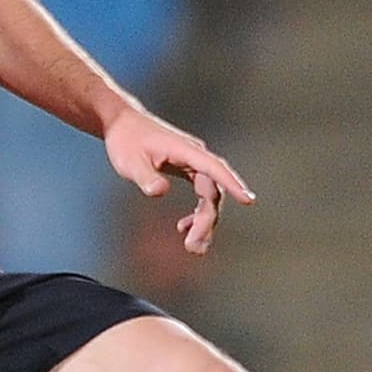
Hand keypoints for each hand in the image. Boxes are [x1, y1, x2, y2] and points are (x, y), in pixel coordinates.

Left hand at [104, 106, 253, 255]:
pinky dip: (196, 212)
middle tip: (194, 247)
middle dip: (207, 220)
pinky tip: (183, 227)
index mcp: (186, 150)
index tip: (248, 200)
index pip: (215, 168)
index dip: (232, 184)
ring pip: (209, 195)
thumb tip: (159, 192)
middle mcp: (195, 156)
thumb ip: (146, 177)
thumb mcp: (131, 162)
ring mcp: (194, 162)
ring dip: (204, 221)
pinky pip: (202, 193)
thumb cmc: (126, 140)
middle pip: (213, 191)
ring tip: (193, 247)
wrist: (122, 124)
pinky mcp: (188, 168)